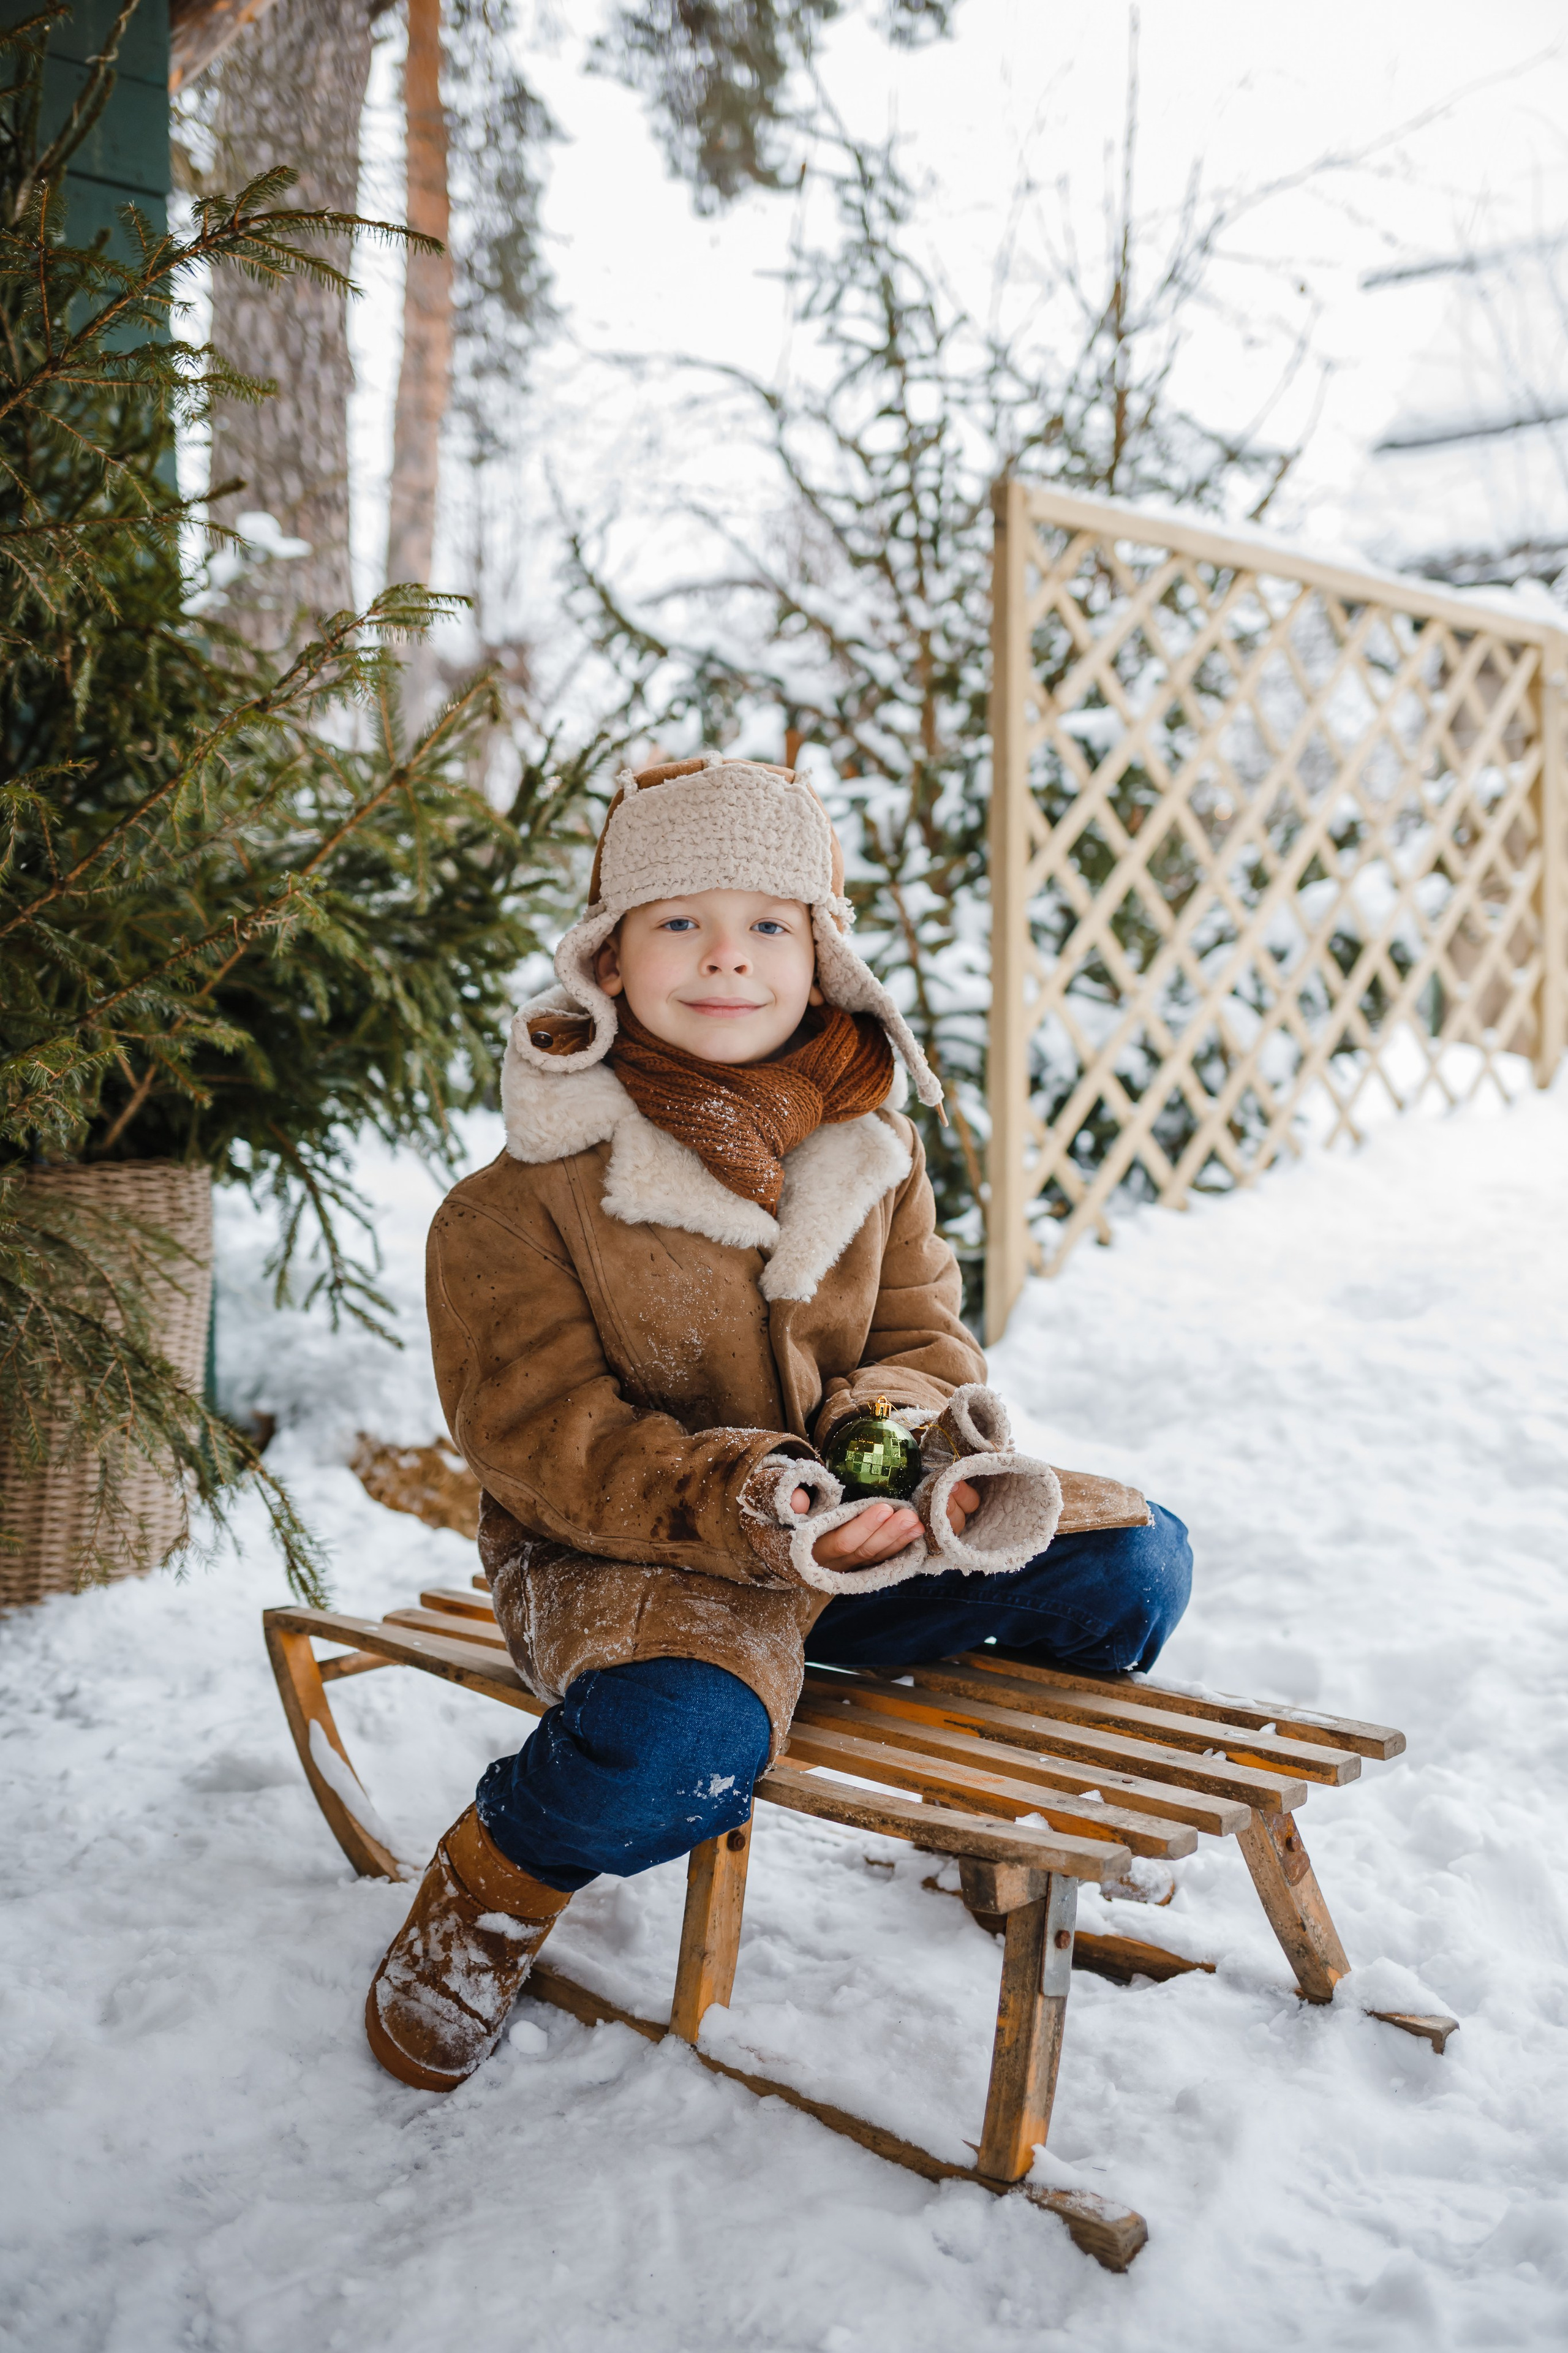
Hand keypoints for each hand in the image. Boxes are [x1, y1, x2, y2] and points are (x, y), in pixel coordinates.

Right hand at [791, 1478, 979, 1568]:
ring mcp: (845, 1570)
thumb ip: (787, 1502)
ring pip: (875, 1558)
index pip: (840, 1542)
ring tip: (917, 1523)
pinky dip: (897, 1550)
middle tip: (910, 1515)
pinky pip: (879, 1562)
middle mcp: (830, 1565)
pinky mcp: (857, 1568)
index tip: (883, 1507)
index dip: (863, 1527)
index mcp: (810, 1551)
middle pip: (863, 1553)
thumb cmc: (783, 1518)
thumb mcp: (777, 1508)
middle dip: (888, 1534)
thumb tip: (798, 1498)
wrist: (783, 1543)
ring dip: (898, 1541)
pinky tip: (915, 1537)